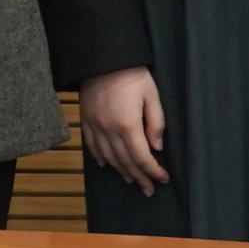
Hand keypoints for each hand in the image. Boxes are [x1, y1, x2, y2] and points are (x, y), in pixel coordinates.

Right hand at [78, 67, 169, 194]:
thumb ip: (156, 123)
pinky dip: (100, 157)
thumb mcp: (152, 95)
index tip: (162, 179)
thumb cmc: (132, 74)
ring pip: (108, 157)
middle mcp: (108, 129)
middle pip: (125, 161)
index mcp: (127, 124)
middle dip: (139, 177)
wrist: (103, 57)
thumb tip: (157, 147)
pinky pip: (92, 145)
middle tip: (149, 189)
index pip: (142, 156)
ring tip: (132, 180)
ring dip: (121, 171)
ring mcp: (95, 125)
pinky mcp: (86, 119)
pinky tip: (107, 165)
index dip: (153, 170)